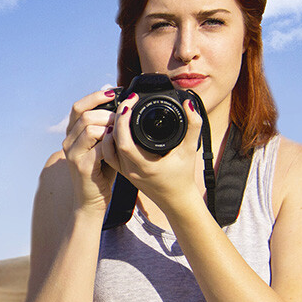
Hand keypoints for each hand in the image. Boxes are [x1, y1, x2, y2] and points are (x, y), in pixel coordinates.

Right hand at [62, 89, 117, 211]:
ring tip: (120, 134)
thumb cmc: (100, 172)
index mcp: (72, 134)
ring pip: (90, 127)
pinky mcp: (81, 166)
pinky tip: (118, 148)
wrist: (92, 201)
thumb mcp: (103, 146)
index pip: (78, 107)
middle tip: (122, 119)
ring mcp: (72, 154)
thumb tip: (121, 107)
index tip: (113, 92)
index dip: (95, 97)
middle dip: (107, 114)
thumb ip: (106, 128)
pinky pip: (98, 146)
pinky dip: (111, 144)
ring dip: (109, 127)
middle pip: (85, 115)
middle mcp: (68, 142)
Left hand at [102, 93, 204, 210]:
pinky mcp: (123, 171)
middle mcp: (131, 170)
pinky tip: (116, 128)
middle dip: (117, 118)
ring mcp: (125, 171)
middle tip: (127, 102)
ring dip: (110, 129)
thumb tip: (189, 105)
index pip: (124, 142)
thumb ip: (194, 126)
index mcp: (146, 165)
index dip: (123, 120)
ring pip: (107, 148)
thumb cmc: (183, 176)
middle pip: (113, 142)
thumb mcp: (191, 149)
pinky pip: (109, 154)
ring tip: (121, 114)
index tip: (131, 103)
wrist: (176, 198)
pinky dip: (109, 140)